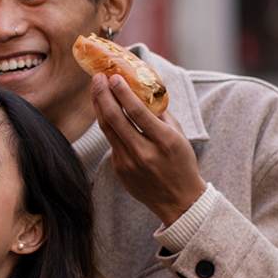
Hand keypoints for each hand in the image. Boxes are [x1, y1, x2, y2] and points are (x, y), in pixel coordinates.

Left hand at [91, 73, 205, 227]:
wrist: (178, 200)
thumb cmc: (181, 162)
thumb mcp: (179, 135)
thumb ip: (160, 114)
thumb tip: (143, 90)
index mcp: (163, 141)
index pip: (136, 112)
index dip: (122, 92)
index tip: (114, 77)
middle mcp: (144, 152)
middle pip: (115, 118)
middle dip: (103, 95)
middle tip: (97, 78)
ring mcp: (129, 163)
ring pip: (107, 129)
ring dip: (99, 107)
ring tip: (96, 90)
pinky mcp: (120, 169)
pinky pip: (111, 142)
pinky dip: (108, 124)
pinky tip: (105, 111)